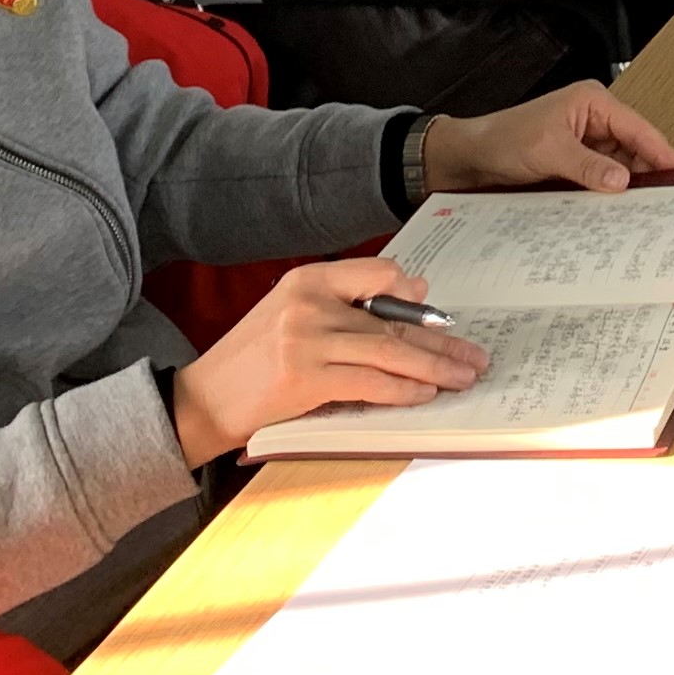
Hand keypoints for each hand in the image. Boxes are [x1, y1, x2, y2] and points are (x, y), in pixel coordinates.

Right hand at [169, 258, 489, 465]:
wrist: (200, 401)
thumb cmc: (253, 363)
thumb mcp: (293, 318)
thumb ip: (344, 307)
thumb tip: (415, 296)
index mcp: (307, 279)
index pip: (377, 272)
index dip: (413, 295)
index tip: (441, 316)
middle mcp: (309, 302)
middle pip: (392, 321)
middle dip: (440, 343)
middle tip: (473, 357)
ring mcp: (306, 339)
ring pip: (389, 352)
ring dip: (434, 369)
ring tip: (462, 378)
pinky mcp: (305, 377)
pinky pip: (370, 382)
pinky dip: (402, 390)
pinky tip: (424, 395)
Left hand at [424, 80, 673, 193]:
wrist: (464, 160)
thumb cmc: (500, 140)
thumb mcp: (547, 151)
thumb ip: (587, 166)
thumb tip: (624, 181)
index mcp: (593, 104)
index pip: (639, 129)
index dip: (663, 153)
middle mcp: (594, 122)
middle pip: (634, 150)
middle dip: (649, 175)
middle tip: (670, 204)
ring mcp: (585, 146)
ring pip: (619, 169)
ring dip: (627, 190)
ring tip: (648, 214)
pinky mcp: (574, 167)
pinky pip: (601, 182)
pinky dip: (608, 197)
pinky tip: (617, 215)